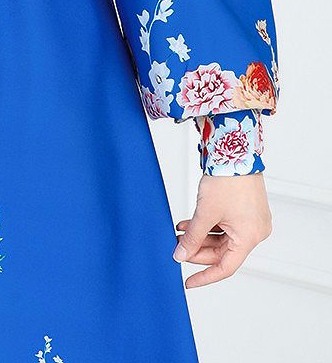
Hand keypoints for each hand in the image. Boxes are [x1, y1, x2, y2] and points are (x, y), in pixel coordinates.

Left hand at [173, 172, 272, 287]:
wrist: (235, 150)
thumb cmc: (227, 178)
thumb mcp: (205, 212)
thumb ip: (193, 237)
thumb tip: (181, 255)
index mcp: (250, 237)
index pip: (225, 267)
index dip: (205, 276)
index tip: (189, 282)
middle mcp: (255, 231)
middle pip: (223, 251)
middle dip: (198, 249)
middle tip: (178, 247)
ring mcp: (252, 220)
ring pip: (222, 237)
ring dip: (201, 236)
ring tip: (180, 231)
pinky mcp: (246, 208)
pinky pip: (225, 225)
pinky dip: (208, 225)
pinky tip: (189, 222)